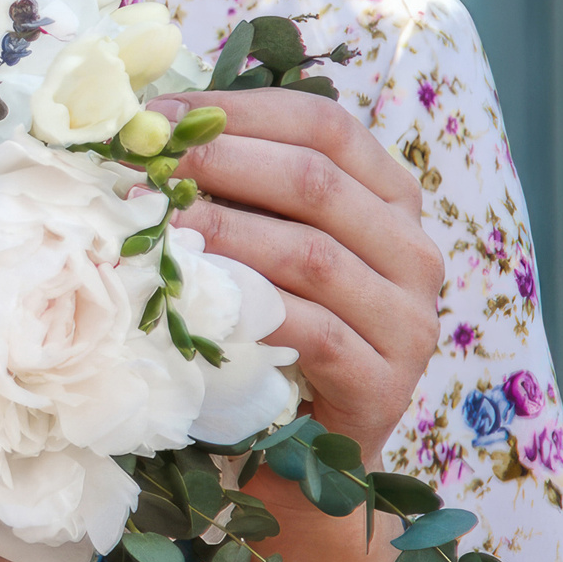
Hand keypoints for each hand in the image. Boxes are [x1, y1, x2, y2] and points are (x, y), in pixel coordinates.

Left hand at [150, 89, 444, 463]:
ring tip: (158, 224)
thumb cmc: (277, 325)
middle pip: (316, 182)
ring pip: (311, 255)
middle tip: (149, 163)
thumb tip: (151, 128)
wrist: (310, 449)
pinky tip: (193, 297)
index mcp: (391, 199)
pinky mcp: (383, 384)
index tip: (161, 117)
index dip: (241, 112)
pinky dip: (248, 310)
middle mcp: (413, 253)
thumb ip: (238, 187)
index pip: (326, 126)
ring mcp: (408, 321)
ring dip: (225, 232)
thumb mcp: (266, 243)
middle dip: (222, 162)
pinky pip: (311, 332)